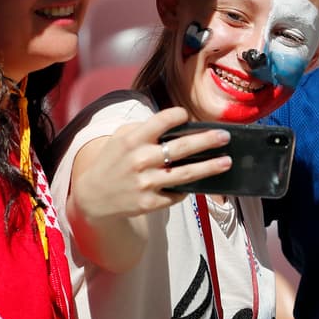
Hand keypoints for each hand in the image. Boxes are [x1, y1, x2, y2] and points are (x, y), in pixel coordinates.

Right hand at [71, 106, 231, 220]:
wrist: (92, 197)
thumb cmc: (111, 162)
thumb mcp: (120, 139)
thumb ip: (144, 129)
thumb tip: (176, 123)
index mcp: (132, 139)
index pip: (162, 121)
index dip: (178, 115)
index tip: (187, 116)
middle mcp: (140, 160)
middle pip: (181, 148)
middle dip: (207, 141)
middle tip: (225, 137)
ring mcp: (146, 183)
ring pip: (186, 174)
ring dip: (210, 167)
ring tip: (226, 161)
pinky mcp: (150, 202)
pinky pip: (177, 193)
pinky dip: (188, 187)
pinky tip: (201, 183)